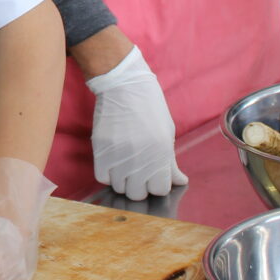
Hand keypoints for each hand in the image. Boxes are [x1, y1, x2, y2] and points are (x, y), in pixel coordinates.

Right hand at [87, 46, 186, 200]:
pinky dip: (107, 174)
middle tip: (138, 174)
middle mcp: (140, 158)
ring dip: (123, 181)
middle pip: (138, 194)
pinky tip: (112, 163)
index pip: (160, 190)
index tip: (154, 177)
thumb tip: (179, 181)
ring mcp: (118, 156)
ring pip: (119, 188)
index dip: (157, 185)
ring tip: (124, 166)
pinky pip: (102, 178)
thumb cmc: (150, 106)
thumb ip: (170, 161)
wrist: (124, 85)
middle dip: (140, 187)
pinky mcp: (100, 151)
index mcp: (162, 154)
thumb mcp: (167, 132)